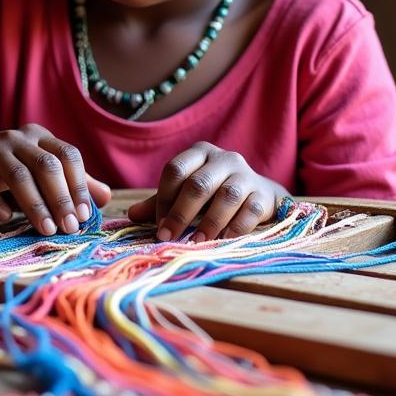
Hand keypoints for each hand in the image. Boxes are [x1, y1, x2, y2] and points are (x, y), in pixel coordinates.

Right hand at [0, 124, 110, 234]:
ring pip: (17, 175)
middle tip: (69, 228)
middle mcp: (16, 138)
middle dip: (60, 198)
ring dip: (34, 204)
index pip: (67, 155)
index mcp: (39, 136)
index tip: (85, 215)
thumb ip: (71, 182)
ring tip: (46, 230)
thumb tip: (105, 197)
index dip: (79, 184)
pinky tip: (5, 218)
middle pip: (45, 165)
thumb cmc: (5, 170)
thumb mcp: (38, 170)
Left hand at [127, 141, 283, 241]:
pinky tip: (222, 241)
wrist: (260, 195)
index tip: (159, 226)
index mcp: (199, 153)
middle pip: (198, 183)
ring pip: (227, 196)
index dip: (164, 199)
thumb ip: (161, 203)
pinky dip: (235, 227)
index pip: (175, 169)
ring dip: (209, 222)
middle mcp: (223, 158)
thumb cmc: (214, 195)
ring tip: (196, 242)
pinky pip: (250, 210)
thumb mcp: (186, 193)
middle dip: (181, 213)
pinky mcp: (264, 193)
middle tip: (170, 238)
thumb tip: (131, 215)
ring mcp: (246, 174)